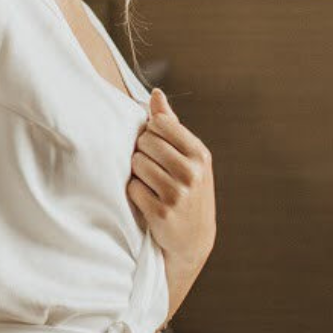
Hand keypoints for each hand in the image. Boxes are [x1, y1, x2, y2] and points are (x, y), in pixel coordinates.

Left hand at [127, 87, 215, 269]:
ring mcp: (177, 193)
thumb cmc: (187, 189)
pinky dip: (134, 191)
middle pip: (145, 142)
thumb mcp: (188, 158)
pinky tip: (147, 199)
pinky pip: (132, 187)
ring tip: (150, 184)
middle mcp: (192, 172)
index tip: (156, 147)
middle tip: (151, 168)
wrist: (193, 239)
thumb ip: (171, 125)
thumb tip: (156, 94)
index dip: (150, 132)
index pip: (160, 123)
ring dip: (137, 173)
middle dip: (142, 153)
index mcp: (200, 154)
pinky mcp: (161, 212)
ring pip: (137, 164)